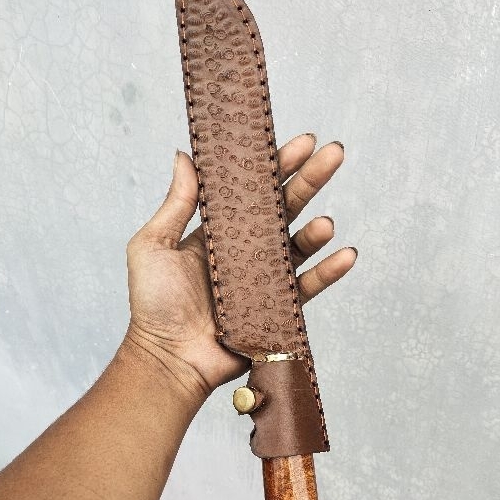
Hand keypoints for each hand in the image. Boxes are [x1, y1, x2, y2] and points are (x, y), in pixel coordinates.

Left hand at [123, 134, 355, 399]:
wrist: (168, 359)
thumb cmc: (153, 305)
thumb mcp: (153, 245)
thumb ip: (176, 204)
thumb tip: (185, 155)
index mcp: (217, 231)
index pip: (251, 190)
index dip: (276, 164)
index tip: (299, 141)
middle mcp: (244, 251)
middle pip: (283, 208)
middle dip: (309, 180)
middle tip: (333, 154)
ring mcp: (262, 279)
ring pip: (298, 245)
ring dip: (315, 230)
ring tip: (325, 222)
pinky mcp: (275, 308)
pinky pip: (307, 287)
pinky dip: (327, 272)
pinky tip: (345, 255)